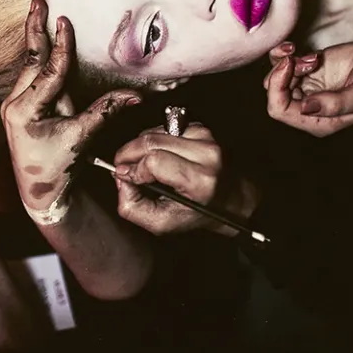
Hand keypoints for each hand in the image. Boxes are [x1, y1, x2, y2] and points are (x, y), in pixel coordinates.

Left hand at [0, 0, 141, 218]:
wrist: (40, 191)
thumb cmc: (58, 167)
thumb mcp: (82, 137)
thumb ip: (105, 112)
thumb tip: (135, 95)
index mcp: (24, 111)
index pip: (49, 72)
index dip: (61, 47)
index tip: (66, 21)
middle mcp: (13, 105)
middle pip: (30, 61)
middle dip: (35, 30)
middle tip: (38, 2)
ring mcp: (14, 104)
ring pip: (29, 66)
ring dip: (36, 40)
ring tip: (37, 13)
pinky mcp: (20, 106)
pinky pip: (31, 75)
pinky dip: (38, 56)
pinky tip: (40, 40)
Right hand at [109, 123, 259, 235]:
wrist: (231, 198)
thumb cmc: (200, 212)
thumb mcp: (163, 223)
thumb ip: (132, 206)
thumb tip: (120, 179)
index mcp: (200, 180)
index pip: (154, 162)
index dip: (133, 169)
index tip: (124, 176)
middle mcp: (205, 155)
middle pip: (150, 141)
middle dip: (128, 154)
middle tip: (123, 168)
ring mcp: (205, 139)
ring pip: (154, 133)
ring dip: (140, 147)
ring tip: (143, 165)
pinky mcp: (200, 129)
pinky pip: (163, 129)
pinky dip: (154, 141)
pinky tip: (160, 155)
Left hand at [265, 39, 352, 134]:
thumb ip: (336, 104)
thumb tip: (305, 107)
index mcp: (316, 121)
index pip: (278, 110)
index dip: (277, 87)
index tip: (290, 65)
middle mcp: (307, 106)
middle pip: (272, 91)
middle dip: (284, 72)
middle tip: (310, 60)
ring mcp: (306, 86)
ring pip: (274, 75)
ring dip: (286, 61)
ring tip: (313, 57)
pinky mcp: (308, 69)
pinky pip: (281, 62)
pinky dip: (286, 53)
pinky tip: (303, 50)